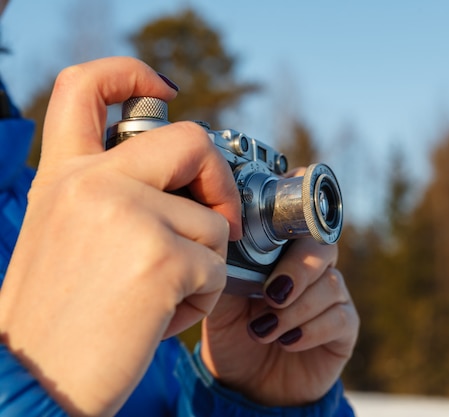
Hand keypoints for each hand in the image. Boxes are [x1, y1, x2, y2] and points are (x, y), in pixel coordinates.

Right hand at [0, 57, 240, 415]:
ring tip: (158, 296)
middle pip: (192, 141)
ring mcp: (128, 216)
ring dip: (203, 265)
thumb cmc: (60, 319)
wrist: (35, 384)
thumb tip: (182, 182)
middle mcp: (93, 183)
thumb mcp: (68, 236)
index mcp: (65, 176)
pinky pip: (219, 270)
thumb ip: (114, 197)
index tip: (162, 87)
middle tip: (220, 220)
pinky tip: (159, 317)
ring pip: (214, 223)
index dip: (129, 73)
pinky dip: (202, 299)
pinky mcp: (162, 259)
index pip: (86, 87)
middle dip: (220, 181)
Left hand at [200, 216, 358, 405]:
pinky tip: (287, 342)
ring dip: (295, 309)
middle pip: (324, 250)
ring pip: (331, 286)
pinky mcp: (345, 330)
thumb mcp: (222, 305)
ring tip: (264, 330)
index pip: (300, 227)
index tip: (265, 253)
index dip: (291, 233)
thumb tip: (227, 247)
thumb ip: (228, 274)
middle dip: (297, 270)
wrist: (246, 384)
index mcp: (284, 256)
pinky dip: (311, 330)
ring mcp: (333, 299)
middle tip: (271, 295)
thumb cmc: (233, 336)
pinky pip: (340, 318)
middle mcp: (314, 271)